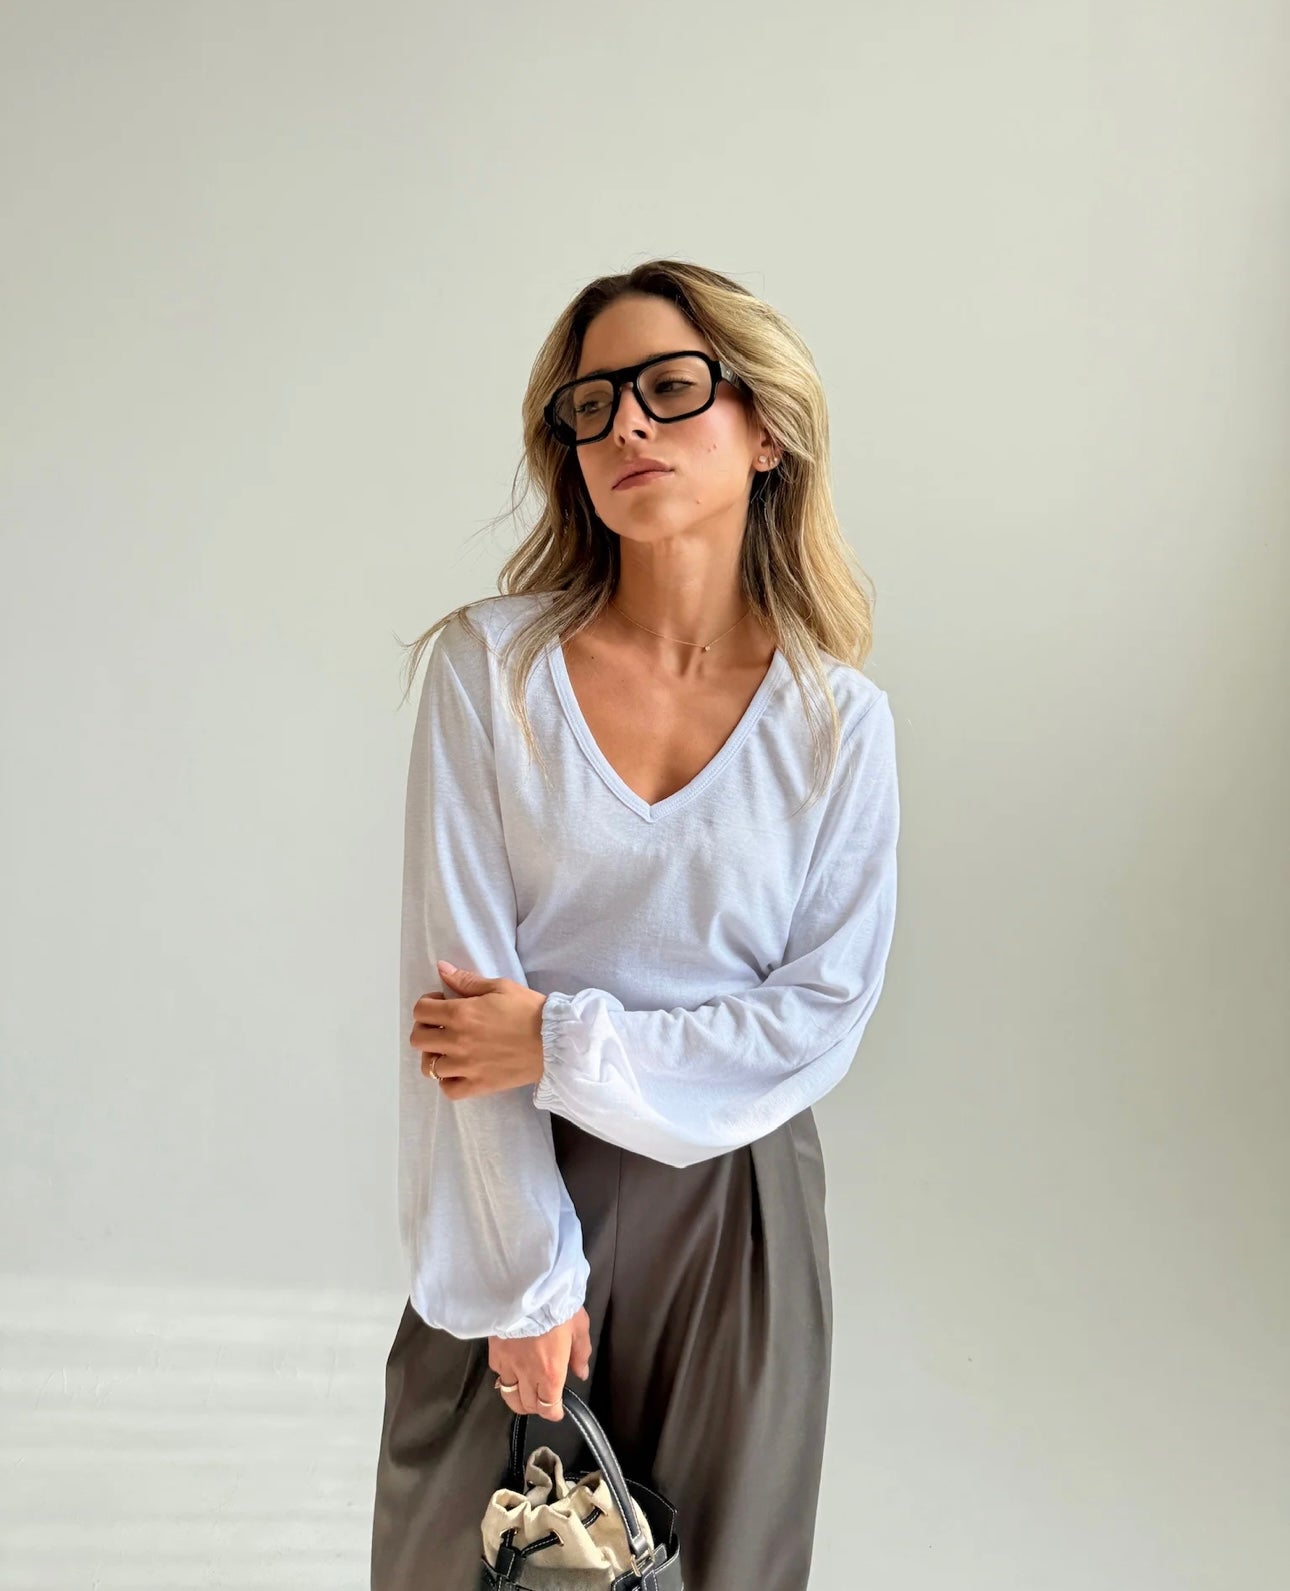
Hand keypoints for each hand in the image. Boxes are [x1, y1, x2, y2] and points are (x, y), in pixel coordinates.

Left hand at [411, 961, 546, 1099]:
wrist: (555, 1041)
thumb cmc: (529, 1010)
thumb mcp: (499, 986)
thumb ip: (467, 980)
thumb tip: (441, 969)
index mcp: (461, 1013)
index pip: (421, 1011)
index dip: (427, 1004)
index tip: (441, 1003)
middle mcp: (457, 1041)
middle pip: (418, 1039)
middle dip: (426, 1028)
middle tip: (443, 1026)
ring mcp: (466, 1066)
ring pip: (429, 1067)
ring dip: (436, 1056)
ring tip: (450, 1050)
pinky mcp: (478, 1085)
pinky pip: (447, 1090)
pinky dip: (448, 1081)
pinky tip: (458, 1071)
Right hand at [490, 1306, 592, 1421]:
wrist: (525, 1286)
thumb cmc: (556, 1305)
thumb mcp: (579, 1327)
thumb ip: (580, 1354)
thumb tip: (580, 1374)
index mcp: (550, 1373)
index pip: (548, 1407)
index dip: (553, 1413)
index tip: (557, 1410)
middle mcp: (527, 1374)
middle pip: (527, 1405)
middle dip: (537, 1407)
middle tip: (543, 1400)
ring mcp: (507, 1364)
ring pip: (508, 1395)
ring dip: (518, 1399)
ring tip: (524, 1393)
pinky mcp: (494, 1352)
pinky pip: (498, 1374)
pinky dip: (505, 1378)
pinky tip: (511, 1370)